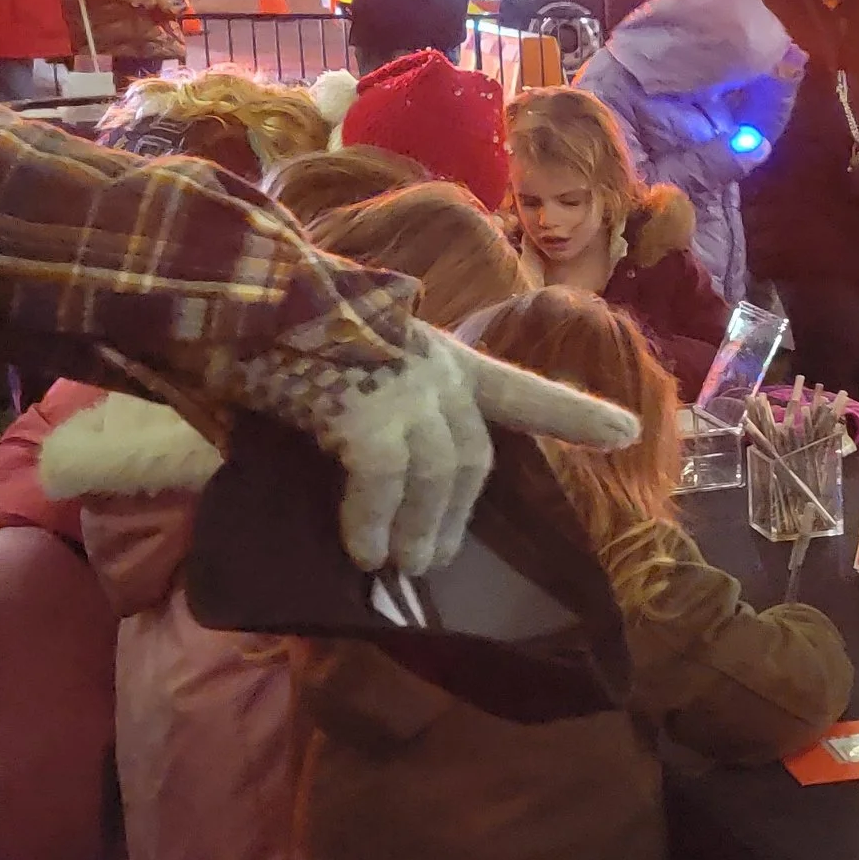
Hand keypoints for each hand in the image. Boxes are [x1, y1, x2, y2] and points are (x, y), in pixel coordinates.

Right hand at [230, 320, 639, 575]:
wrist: (230, 293)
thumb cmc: (276, 328)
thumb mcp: (342, 361)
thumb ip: (368, 409)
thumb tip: (372, 472)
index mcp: (440, 352)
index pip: (520, 388)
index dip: (574, 414)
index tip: (628, 433)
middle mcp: (437, 365)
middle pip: (475, 457)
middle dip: (456, 516)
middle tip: (432, 561)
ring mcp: (409, 384)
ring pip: (440, 476)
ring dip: (421, 530)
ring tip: (397, 566)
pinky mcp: (371, 407)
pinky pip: (385, 482)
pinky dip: (374, 521)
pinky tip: (361, 550)